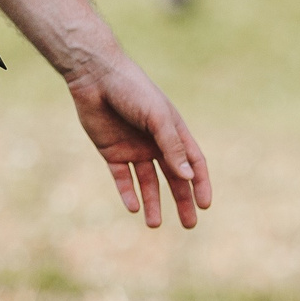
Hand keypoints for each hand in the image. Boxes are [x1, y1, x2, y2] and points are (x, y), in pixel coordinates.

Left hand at [66, 54, 211, 228]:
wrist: (94, 76)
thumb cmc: (132, 90)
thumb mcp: (157, 118)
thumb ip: (172, 147)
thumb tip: (187, 178)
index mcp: (173, 132)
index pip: (193, 163)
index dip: (200, 184)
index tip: (205, 205)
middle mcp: (156, 143)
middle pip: (173, 178)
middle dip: (182, 201)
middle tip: (189, 225)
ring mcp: (134, 148)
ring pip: (147, 183)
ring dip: (152, 203)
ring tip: (154, 224)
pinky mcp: (112, 152)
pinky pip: (122, 178)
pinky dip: (127, 193)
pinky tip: (132, 208)